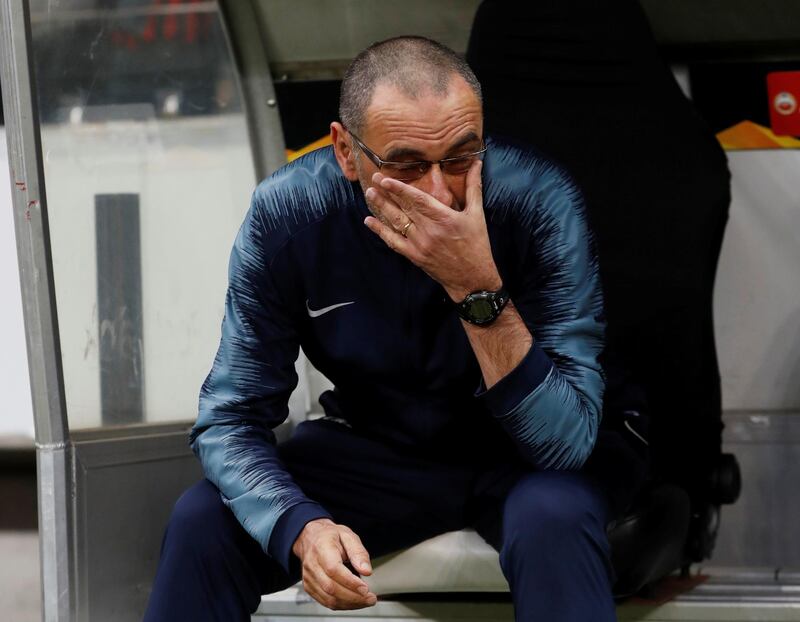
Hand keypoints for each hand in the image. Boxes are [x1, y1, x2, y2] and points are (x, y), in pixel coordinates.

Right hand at [292, 518, 376, 609]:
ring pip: (328, 598)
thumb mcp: (348, 535)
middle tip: (370, 598)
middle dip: (353, 597)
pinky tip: (354, 601)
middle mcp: (312, 564)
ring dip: (350, 604)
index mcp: (322, 548)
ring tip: (365, 601)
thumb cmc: (330, 536)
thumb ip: (358, 552)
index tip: (366, 588)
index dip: (350, 582)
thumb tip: (367, 570)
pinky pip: (325, 602)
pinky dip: (342, 605)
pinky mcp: (309, 587)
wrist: (312, 538)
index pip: (333, 569)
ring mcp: (309, 577)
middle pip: (331, 587)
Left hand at [364, 160, 501, 301]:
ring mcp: (419, 245)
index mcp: (444, 218)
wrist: (472, 279)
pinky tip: (369, 221)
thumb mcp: (477, 214)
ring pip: (395, 223)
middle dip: (386, 193)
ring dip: (381, 208)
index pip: (417, 199)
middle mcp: (429, 231)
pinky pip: (393, 242)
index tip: (385, 179)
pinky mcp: (414, 256)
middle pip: (403, 208)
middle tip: (372, 178)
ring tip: (369, 194)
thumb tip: (476, 163)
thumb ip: (474, 187)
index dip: (399, 189)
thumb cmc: (477, 245)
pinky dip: (380, 231)